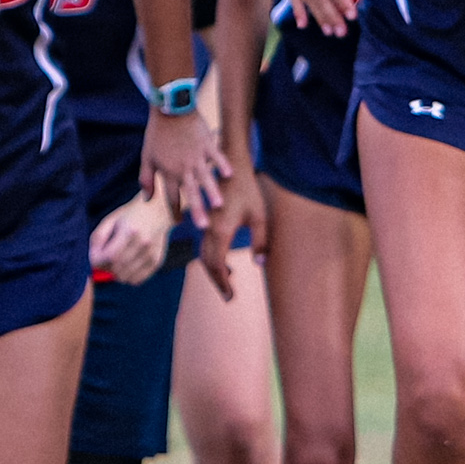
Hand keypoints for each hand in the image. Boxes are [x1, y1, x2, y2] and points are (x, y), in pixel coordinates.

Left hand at [88, 182, 173, 285]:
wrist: (158, 211)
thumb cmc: (130, 215)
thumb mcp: (110, 220)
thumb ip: (98, 237)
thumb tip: (92, 258)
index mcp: (130, 231)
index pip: (110, 256)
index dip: (98, 261)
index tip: (94, 257)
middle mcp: (143, 244)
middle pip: (117, 268)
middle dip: (105, 267)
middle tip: (104, 259)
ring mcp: (151, 254)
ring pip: (126, 277)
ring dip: (115, 273)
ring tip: (115, 262)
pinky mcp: (156, 262)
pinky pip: (136, 280)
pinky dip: (127, 277)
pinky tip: (125, 266)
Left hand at [140, 111, 227, 229]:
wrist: (169, 109)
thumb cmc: (157, 135)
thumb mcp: (147, 157)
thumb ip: (146, 179)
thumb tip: (147, 200)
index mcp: (168, 172)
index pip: (172, 197)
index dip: (174, 211)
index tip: (179, 222)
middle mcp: (183, 168)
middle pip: (191, 193)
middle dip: (197, 211)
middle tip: (204, 227)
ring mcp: (197, 156)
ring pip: (206, 178)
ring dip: (212, 192)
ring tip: (220, 205)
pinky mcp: (207, 144)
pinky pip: (216, 157)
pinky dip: (223, 165)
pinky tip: (230, 176)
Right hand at [199, 161, 266, 300]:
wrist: (231, 166)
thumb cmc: (248, 190)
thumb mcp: (260, 216)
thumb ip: (261, 242)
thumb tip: (259, 265)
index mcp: (221, 230)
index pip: (217, 265)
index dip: (222, 283)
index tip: (231, 296)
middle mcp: (209, 229)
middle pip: (207, 263)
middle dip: (217, 281)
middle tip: (228, 297)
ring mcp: (205, 225)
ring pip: (204, 255)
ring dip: (214, 271)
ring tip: (229, 281)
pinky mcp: (206, 220)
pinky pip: (205, 245)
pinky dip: (212, 258)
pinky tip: (226, 263)